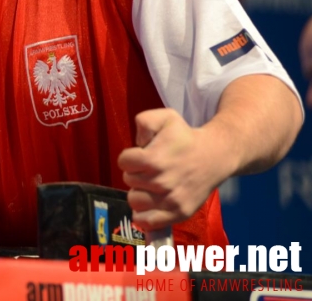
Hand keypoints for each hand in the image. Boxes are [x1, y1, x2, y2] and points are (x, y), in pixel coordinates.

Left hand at [117, 108, 234, 231]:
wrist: (215, 156)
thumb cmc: (185, 137)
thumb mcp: (165, 117)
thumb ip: (144, 121)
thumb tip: (138, 142)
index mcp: (154, 159)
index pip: (124, 162)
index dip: (130, 157)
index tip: (141, 155)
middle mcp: (161, 182)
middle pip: (129, 181)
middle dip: (136, 173)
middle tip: (150, 169)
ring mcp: (171, 200)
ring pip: (134, 201)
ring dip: (139, 192)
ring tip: (151, 185)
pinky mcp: (179, 213)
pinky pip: (148, 222)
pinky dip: (144, 216)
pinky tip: (150, 205)